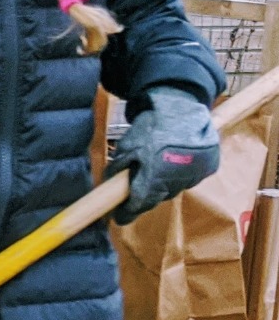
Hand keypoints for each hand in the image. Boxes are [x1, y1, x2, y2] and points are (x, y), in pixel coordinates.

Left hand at [106, 88, 219, 224]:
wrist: (181, 103)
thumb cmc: (150, 126)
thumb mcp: (125, 149)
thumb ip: (117, 173)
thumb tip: (109, 193)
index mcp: (153, 179)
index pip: (137, 207)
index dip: (125, 213)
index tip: (118, 215)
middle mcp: (175, 182)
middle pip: (155, 200)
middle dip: (144, 195)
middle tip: (138, 181)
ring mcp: (195, 175)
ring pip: (172, 190)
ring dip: (163, 184)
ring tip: (159, 164)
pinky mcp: (209, 167)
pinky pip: (189, 179)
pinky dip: (180, 174)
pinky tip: (175, 159)